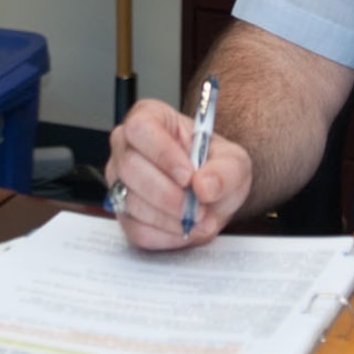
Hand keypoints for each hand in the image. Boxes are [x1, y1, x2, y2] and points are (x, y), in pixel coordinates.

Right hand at [105, 97, 252, 249]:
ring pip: (131, 201)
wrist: (213, 195)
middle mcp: (126, 146)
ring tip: (198, 219)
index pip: (141, 128)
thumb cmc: (215, 167)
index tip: (188, 176)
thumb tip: (204, 186)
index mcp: (150, 117)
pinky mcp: (122, 212)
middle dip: (168, 194)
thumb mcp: (234, 163)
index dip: (162, 153)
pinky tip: (185, 229)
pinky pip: (135, 229)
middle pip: (131, 167)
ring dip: (170, 218)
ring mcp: (119, 180)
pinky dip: (165, 235)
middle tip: (198, 207)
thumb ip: (225, 172)